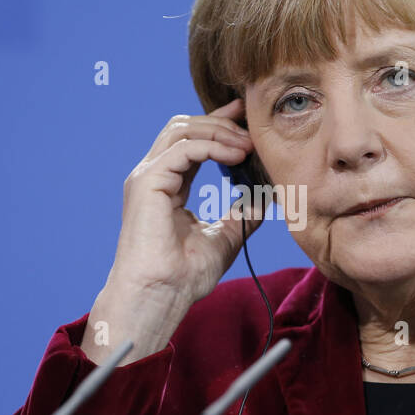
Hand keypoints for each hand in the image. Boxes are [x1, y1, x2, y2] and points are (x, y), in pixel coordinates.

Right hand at [83, 98, 260, 363]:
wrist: (161, 295)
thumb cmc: (184, 276)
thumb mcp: (226, 237)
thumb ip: (243, 214)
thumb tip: (266, 197)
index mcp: (167, 186)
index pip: (191, 142)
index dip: (219, 126)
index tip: (247, 119)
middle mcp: (154, 176)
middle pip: (184, 127)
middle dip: (220, 120)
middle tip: (252, 125)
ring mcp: (147, 176)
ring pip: (181, 130)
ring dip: (219, 131)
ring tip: (248, 144)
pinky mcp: (147, 181)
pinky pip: (183, 148)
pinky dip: (213, 146)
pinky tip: (237, 155)